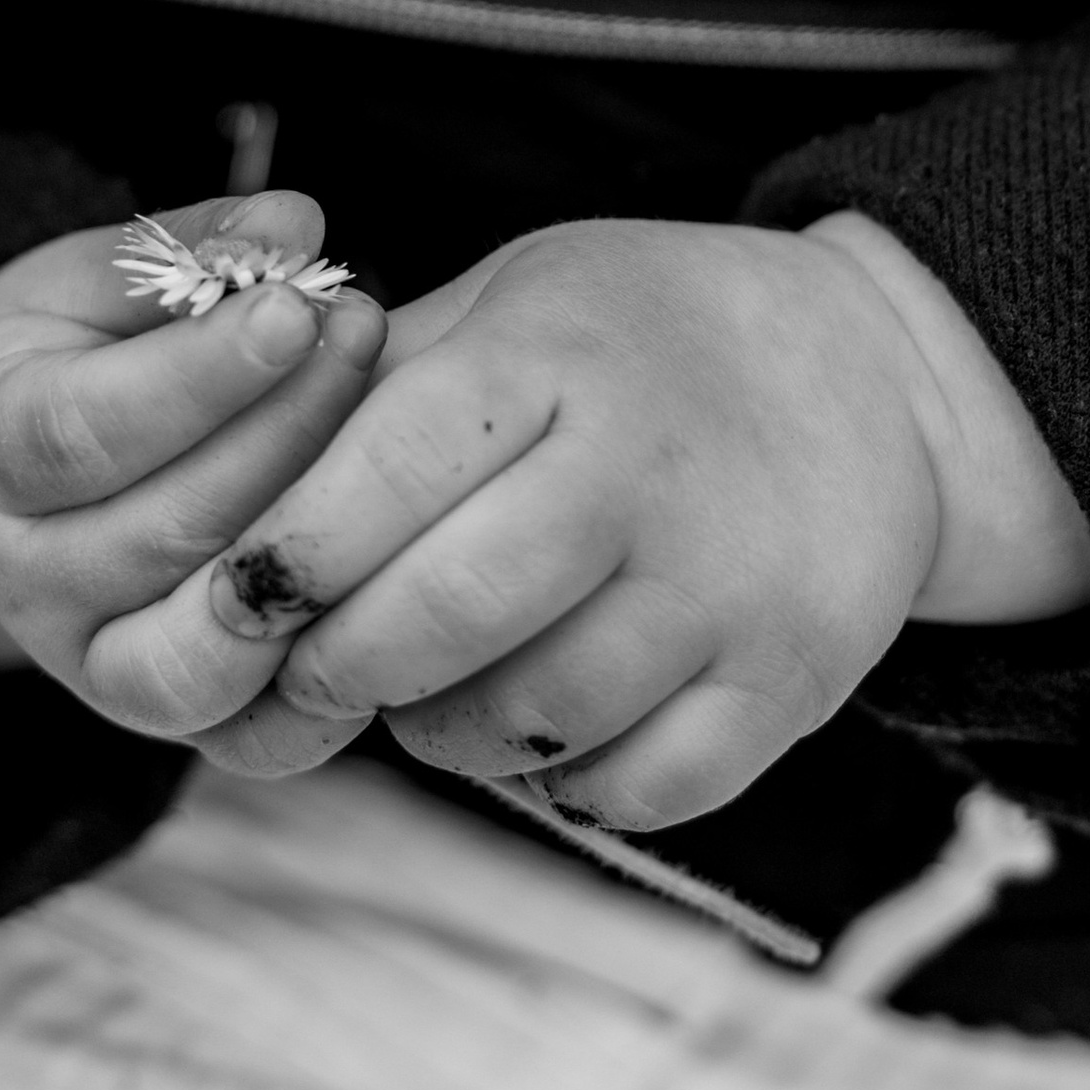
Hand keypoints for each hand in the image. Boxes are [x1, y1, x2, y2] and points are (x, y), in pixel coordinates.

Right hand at [0, 190, 385, 709]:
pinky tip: (394, 570)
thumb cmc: (76, 348)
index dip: (197, 375)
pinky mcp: (171, 727)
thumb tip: (292, 228)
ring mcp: (94, 668)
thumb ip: (187, 250)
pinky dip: (328, 677)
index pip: (83, 431)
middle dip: (284, 431)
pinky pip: (255, 738)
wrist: (20, 471)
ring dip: (310, 540)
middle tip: (365, 334)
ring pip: (204, 650)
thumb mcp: (97, 276)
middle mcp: (29, 580)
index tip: (296, 307)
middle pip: (162, 533)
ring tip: (389, 439)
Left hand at [71, 212, 1089, 827]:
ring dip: (443, 733)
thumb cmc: (642, 334)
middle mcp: (644, 466)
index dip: (285, 549)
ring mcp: (728, 583)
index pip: (380, 468)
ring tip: (432, 687)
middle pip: (438, 615)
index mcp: (557, 352)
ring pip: (527, 723)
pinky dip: (562, 780)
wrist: (869, 375)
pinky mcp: (789, 681)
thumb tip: (220, 475)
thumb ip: (385, 383)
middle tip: (311, 670)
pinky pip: (632, 791)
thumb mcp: (519, 298)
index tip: (237, 592)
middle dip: (339, 665)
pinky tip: (546, 720)